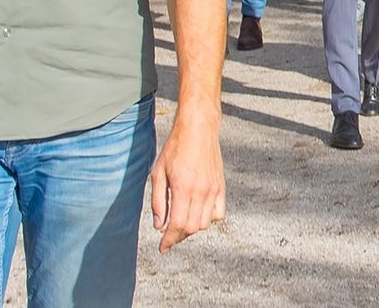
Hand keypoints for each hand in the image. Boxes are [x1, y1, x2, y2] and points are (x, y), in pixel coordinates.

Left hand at [148, 111, 225, 251]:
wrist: (198, 129)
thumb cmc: (175, 148)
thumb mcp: (158, 173)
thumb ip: (158, 201)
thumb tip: (159, 225)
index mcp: (182, 188)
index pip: (177, 225)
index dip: (169, 240)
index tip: (163, 248)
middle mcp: (200, 191)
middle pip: (192, 228)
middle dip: (178, 236)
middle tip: (168, 235)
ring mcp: (213, 189)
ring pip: (205, 223)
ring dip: (192, 228)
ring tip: (181, 223)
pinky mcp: (221, 186)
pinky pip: (218, 213)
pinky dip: (208, 219)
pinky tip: (197, 213)